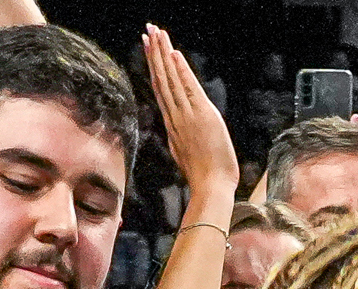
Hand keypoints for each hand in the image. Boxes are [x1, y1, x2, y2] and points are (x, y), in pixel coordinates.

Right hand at [141, 25, 236, 219]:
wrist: (211, 188)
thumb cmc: (206, 178)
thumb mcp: (190, 154)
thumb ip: (184, 138)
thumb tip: (181, 134)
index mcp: (174, 125)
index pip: (162, 90)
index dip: (154, 67)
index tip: (148, 48)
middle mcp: (176, 118)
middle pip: (161, 80)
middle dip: (153, 54)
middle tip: (147, 31)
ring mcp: (186, 116)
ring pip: (170, 80)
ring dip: (163, 54)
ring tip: (156, 33)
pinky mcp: (201, 116)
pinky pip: (187, 88)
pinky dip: (180, 71)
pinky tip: (174, 54)